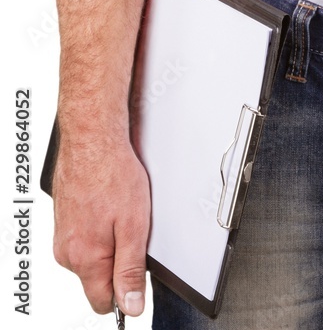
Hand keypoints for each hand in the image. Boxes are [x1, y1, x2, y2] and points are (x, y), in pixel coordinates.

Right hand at [52, 132, 150, 316]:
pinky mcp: (64, 219)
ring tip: (121, 211)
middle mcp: (67, 251)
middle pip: (99, 277)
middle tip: (133, 229)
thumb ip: (130, 270)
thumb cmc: (113, 174)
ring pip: (93, 255)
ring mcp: (63, 235)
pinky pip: (86, 235)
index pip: (103, 302)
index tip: (137, 276)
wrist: (92, 139)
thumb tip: (132, 306)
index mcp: (85, 258)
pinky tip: (109, 203)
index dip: (125, 292)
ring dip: (110, 240)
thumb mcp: (134, 226)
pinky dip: (99, 225)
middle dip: (119, 260)